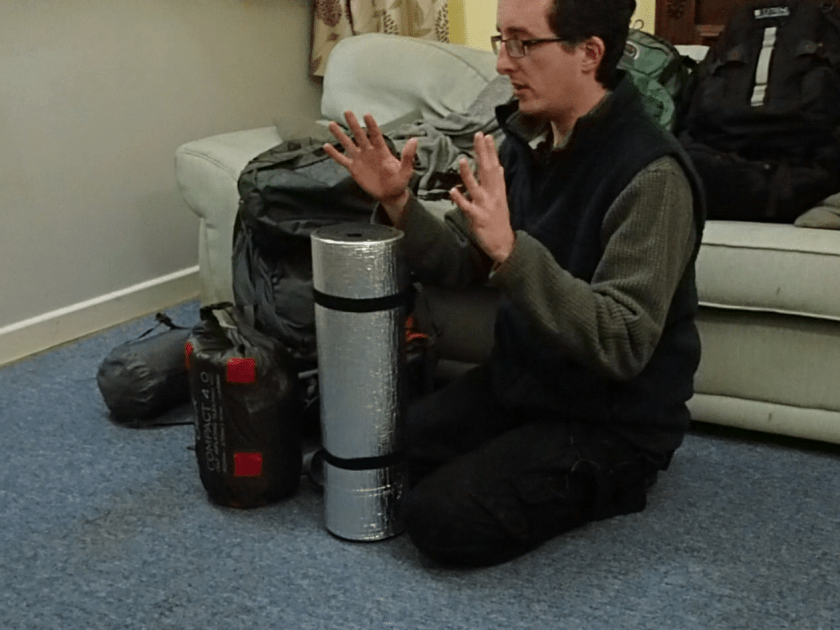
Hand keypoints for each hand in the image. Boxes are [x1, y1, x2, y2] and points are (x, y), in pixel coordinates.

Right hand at [324, 111, 417, 224]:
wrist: (390, 195)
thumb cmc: (399, 182)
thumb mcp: (406, 170)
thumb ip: (408, 156)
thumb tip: (414, 140)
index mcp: (382, 150)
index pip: (375, 134)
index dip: (371, 125)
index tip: (366, 115)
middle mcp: (369, 151)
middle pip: (360, 135)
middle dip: (353, 124)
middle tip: (347, 112)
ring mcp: (360, 159)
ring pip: (348, 144)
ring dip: (340, 135)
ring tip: (331, 124)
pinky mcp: (354, 169)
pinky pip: (342, 160)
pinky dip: (334, 154)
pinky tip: (326, 146)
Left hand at [450, 133, 514, 263]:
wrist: (504, 244)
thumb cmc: (500, 221)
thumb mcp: (502, 199)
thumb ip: (499, 183)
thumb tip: (499, 167)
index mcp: (498, 189)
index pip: (495, 166)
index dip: (491, 151)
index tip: (487, 136)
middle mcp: (493, 195)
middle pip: (487, 171)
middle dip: (483, 153)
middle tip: (478, 136)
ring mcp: (485, 206)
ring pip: (476, 187)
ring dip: (469, 174)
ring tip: (462, 159)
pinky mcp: (478, 218)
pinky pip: (467, 207)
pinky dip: (460, 199)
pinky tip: (452, 191)